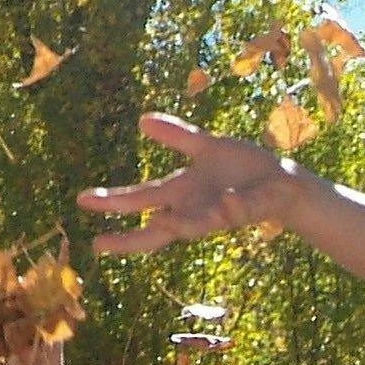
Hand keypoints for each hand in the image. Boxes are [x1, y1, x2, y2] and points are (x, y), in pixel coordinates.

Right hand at [78, 114, 303, 257]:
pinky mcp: (249, 208)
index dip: (111, 203)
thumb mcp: (206, 148)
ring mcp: (221, 212)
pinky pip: (237, 209)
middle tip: (100, 244)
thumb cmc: (243, 169)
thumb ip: (177, 137)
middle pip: (157, 230)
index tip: (81, 201)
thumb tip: (142, 120)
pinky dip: (230, 207)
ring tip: (161, 224)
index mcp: (182, 194)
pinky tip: (223, 202)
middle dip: (131, 237)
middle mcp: (195, 210)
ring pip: (196, 225)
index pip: (140, 202)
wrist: (283, 182)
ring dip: (181, 225)